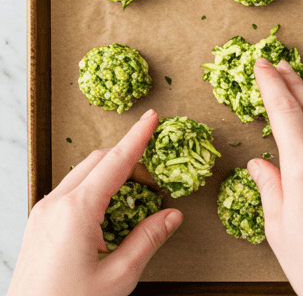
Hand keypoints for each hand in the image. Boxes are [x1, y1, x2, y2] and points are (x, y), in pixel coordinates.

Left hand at [7, 108, 181, 295]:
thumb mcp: (117, 278)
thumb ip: (147, 240)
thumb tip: (172, 216)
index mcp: (77, 210)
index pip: (116, 161)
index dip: (138, 137)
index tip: (153, 117)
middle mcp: (55, 205)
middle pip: (97, 161)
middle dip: (127, 157)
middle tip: (154, 174)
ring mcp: (42, 214)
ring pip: (81, 174)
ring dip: (109, 173)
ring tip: (133, 195)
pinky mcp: (37, 226)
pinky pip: (68, 191)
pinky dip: (92, 188)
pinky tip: (106, 213)